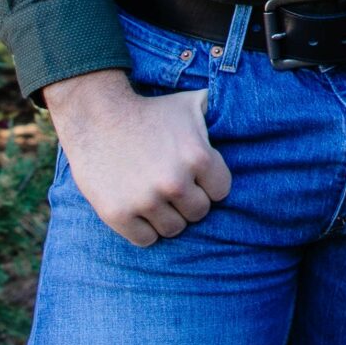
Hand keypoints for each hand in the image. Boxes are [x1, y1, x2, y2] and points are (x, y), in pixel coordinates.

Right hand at [43, 68, 231, 245]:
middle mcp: (174, 182)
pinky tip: (138, 209)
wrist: (96, 116)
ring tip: (154, 196)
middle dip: (188, 201)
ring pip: (174, 229)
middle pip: (198, 212)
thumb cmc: (149, 111)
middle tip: (171, 186)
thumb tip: (249, 112)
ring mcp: (145, 201)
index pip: (221, 192)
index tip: (194, 177)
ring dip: (167, 216)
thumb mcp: (191, 104)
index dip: (208, 185)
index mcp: (198, 158)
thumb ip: (220, 113)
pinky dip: (143, 229)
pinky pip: (145, 240)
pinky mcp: (117, 214)